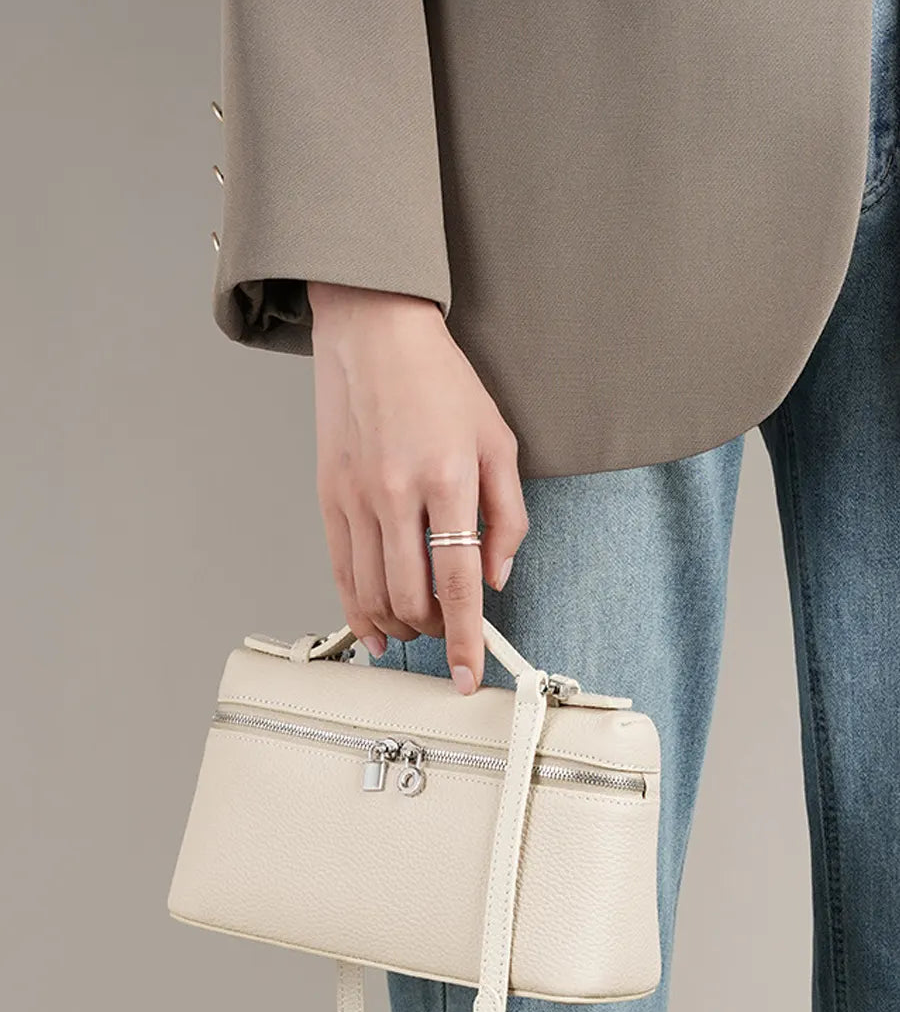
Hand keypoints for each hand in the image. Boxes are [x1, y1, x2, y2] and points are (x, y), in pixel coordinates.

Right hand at [309, 282, 527, 693]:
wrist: (373, 337)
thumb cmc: (442, 383)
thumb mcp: (499, 440)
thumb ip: (508, 516)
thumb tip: (497, 579)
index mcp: (448, 478)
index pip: (459, 581)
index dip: (467, 637)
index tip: (469, 674)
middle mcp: (397, 493)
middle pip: (411, 597)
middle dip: (434, 630)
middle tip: (451, 631)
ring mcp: (356, 498)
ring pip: (371, 593)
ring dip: (398, 625)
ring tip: (418, 626)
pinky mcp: (329, 497)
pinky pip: (341, 571)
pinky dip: (355, 610)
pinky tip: (371, 628)